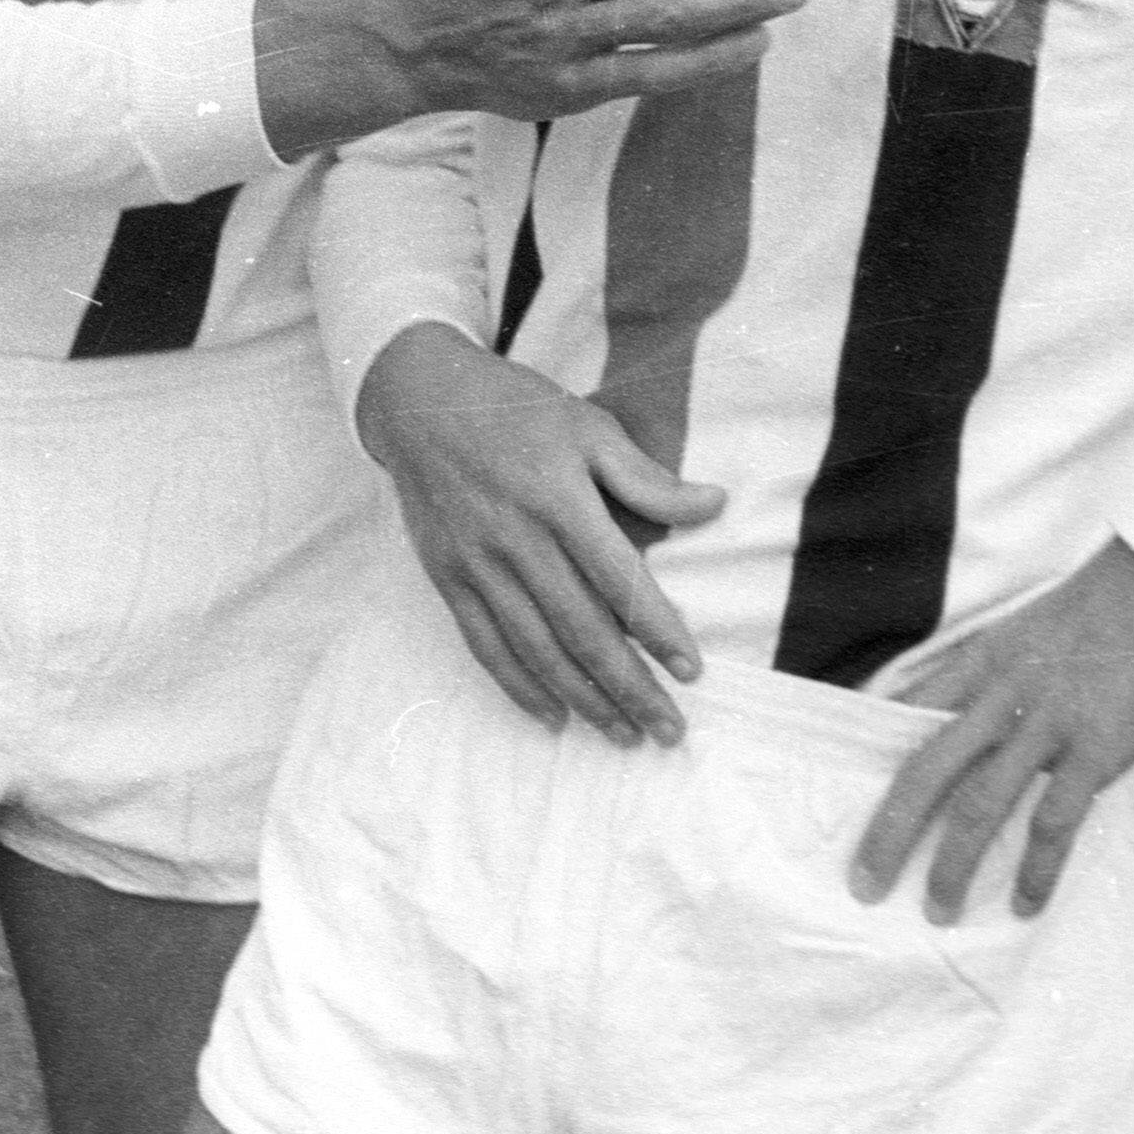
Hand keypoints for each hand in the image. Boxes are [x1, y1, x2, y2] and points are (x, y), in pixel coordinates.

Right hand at [357, 322, 727, 741]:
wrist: (418, 399)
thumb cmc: (515, 410)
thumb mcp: (588, 426)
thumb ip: (647, 477)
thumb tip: (715, 506)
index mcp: (558, 498)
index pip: (618, 580)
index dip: (658, 630)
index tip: (692, 672)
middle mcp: (516, 537)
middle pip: (581, 629)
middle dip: (630, 687)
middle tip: (669, 729)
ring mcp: (476, 561)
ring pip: (535, 647)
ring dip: (583, 698)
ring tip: (623, 734)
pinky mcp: (447, 576)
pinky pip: (485, 643)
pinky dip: (519, 686)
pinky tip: (552, 716)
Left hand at [851, 543, 1133, 921]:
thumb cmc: (1104, 609)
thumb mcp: (1026, 631)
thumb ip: (991, 675)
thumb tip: (963, 717)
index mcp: (975, 663)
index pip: (901, 718)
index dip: (867, 764)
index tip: (839, 806)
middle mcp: (996, 696)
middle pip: (922, 772)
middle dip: (887, 833)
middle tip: (864, 883)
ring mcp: (1045, 723)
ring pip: (978, 805)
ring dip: (952, 865)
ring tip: (937, 912)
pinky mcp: (1097, 747)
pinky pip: (1055, 820)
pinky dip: (1036, 867)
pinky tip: (1025, 903)